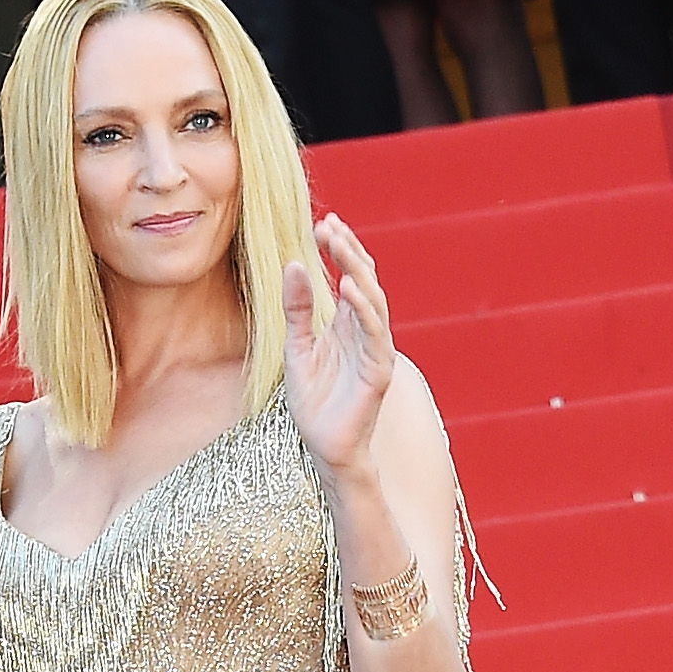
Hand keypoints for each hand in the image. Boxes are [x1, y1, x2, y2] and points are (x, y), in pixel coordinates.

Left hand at [281, 211, 394, 474]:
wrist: (325, 449)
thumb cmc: (315, 403)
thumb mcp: (297, 348)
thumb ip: (298, 310)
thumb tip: (293, 264)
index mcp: (348, 324)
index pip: (352, 276)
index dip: (341, 249)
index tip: (323, 223)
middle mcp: (366, 332)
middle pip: (364, 281)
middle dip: (348, 251)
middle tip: (328, 226)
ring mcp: (375, 350)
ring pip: (373, 301)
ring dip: (357, 271)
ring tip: (338, 246)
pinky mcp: (379, 371)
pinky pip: (375, 334)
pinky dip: (364, 309)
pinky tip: (348, 287)